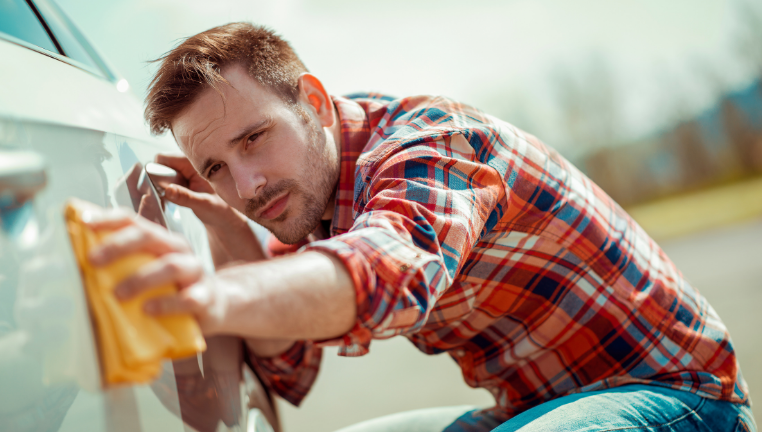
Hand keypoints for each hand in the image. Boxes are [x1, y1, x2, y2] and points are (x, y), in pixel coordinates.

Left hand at [85, 207, 223, 332]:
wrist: (214, 304)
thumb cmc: (172, 288)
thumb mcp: (148, 271)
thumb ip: (122, 266)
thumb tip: (78, 267)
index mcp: (160, 240)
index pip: (133, 221)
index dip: (108, 219)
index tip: (83, 223)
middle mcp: (178, 249)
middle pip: (150, 236)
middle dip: (118, 245)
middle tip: (93, 261)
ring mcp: (195, 271)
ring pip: (171, 266)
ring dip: (141, 279)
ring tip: (118, 294)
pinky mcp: (206, 297)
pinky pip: (188, 299)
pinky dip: (167, 304)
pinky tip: (148, 310)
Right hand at [154, 154, 263, 264]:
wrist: (226, 220)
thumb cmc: (221, 211)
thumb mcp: (204, 204)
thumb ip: (186, 197)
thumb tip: (167, 190)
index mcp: (195, 163)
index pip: (164, 158)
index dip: (158, 170)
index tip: (160, 187)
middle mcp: (188, 164)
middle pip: (160, 165)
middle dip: (158, 179)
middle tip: (165, 196)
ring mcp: (184, 173)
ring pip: (161, 174)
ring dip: (160, 187)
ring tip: (168, 200)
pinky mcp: (181, 182)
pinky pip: (164, 183)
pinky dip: (163, 192)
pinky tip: (169, 202)